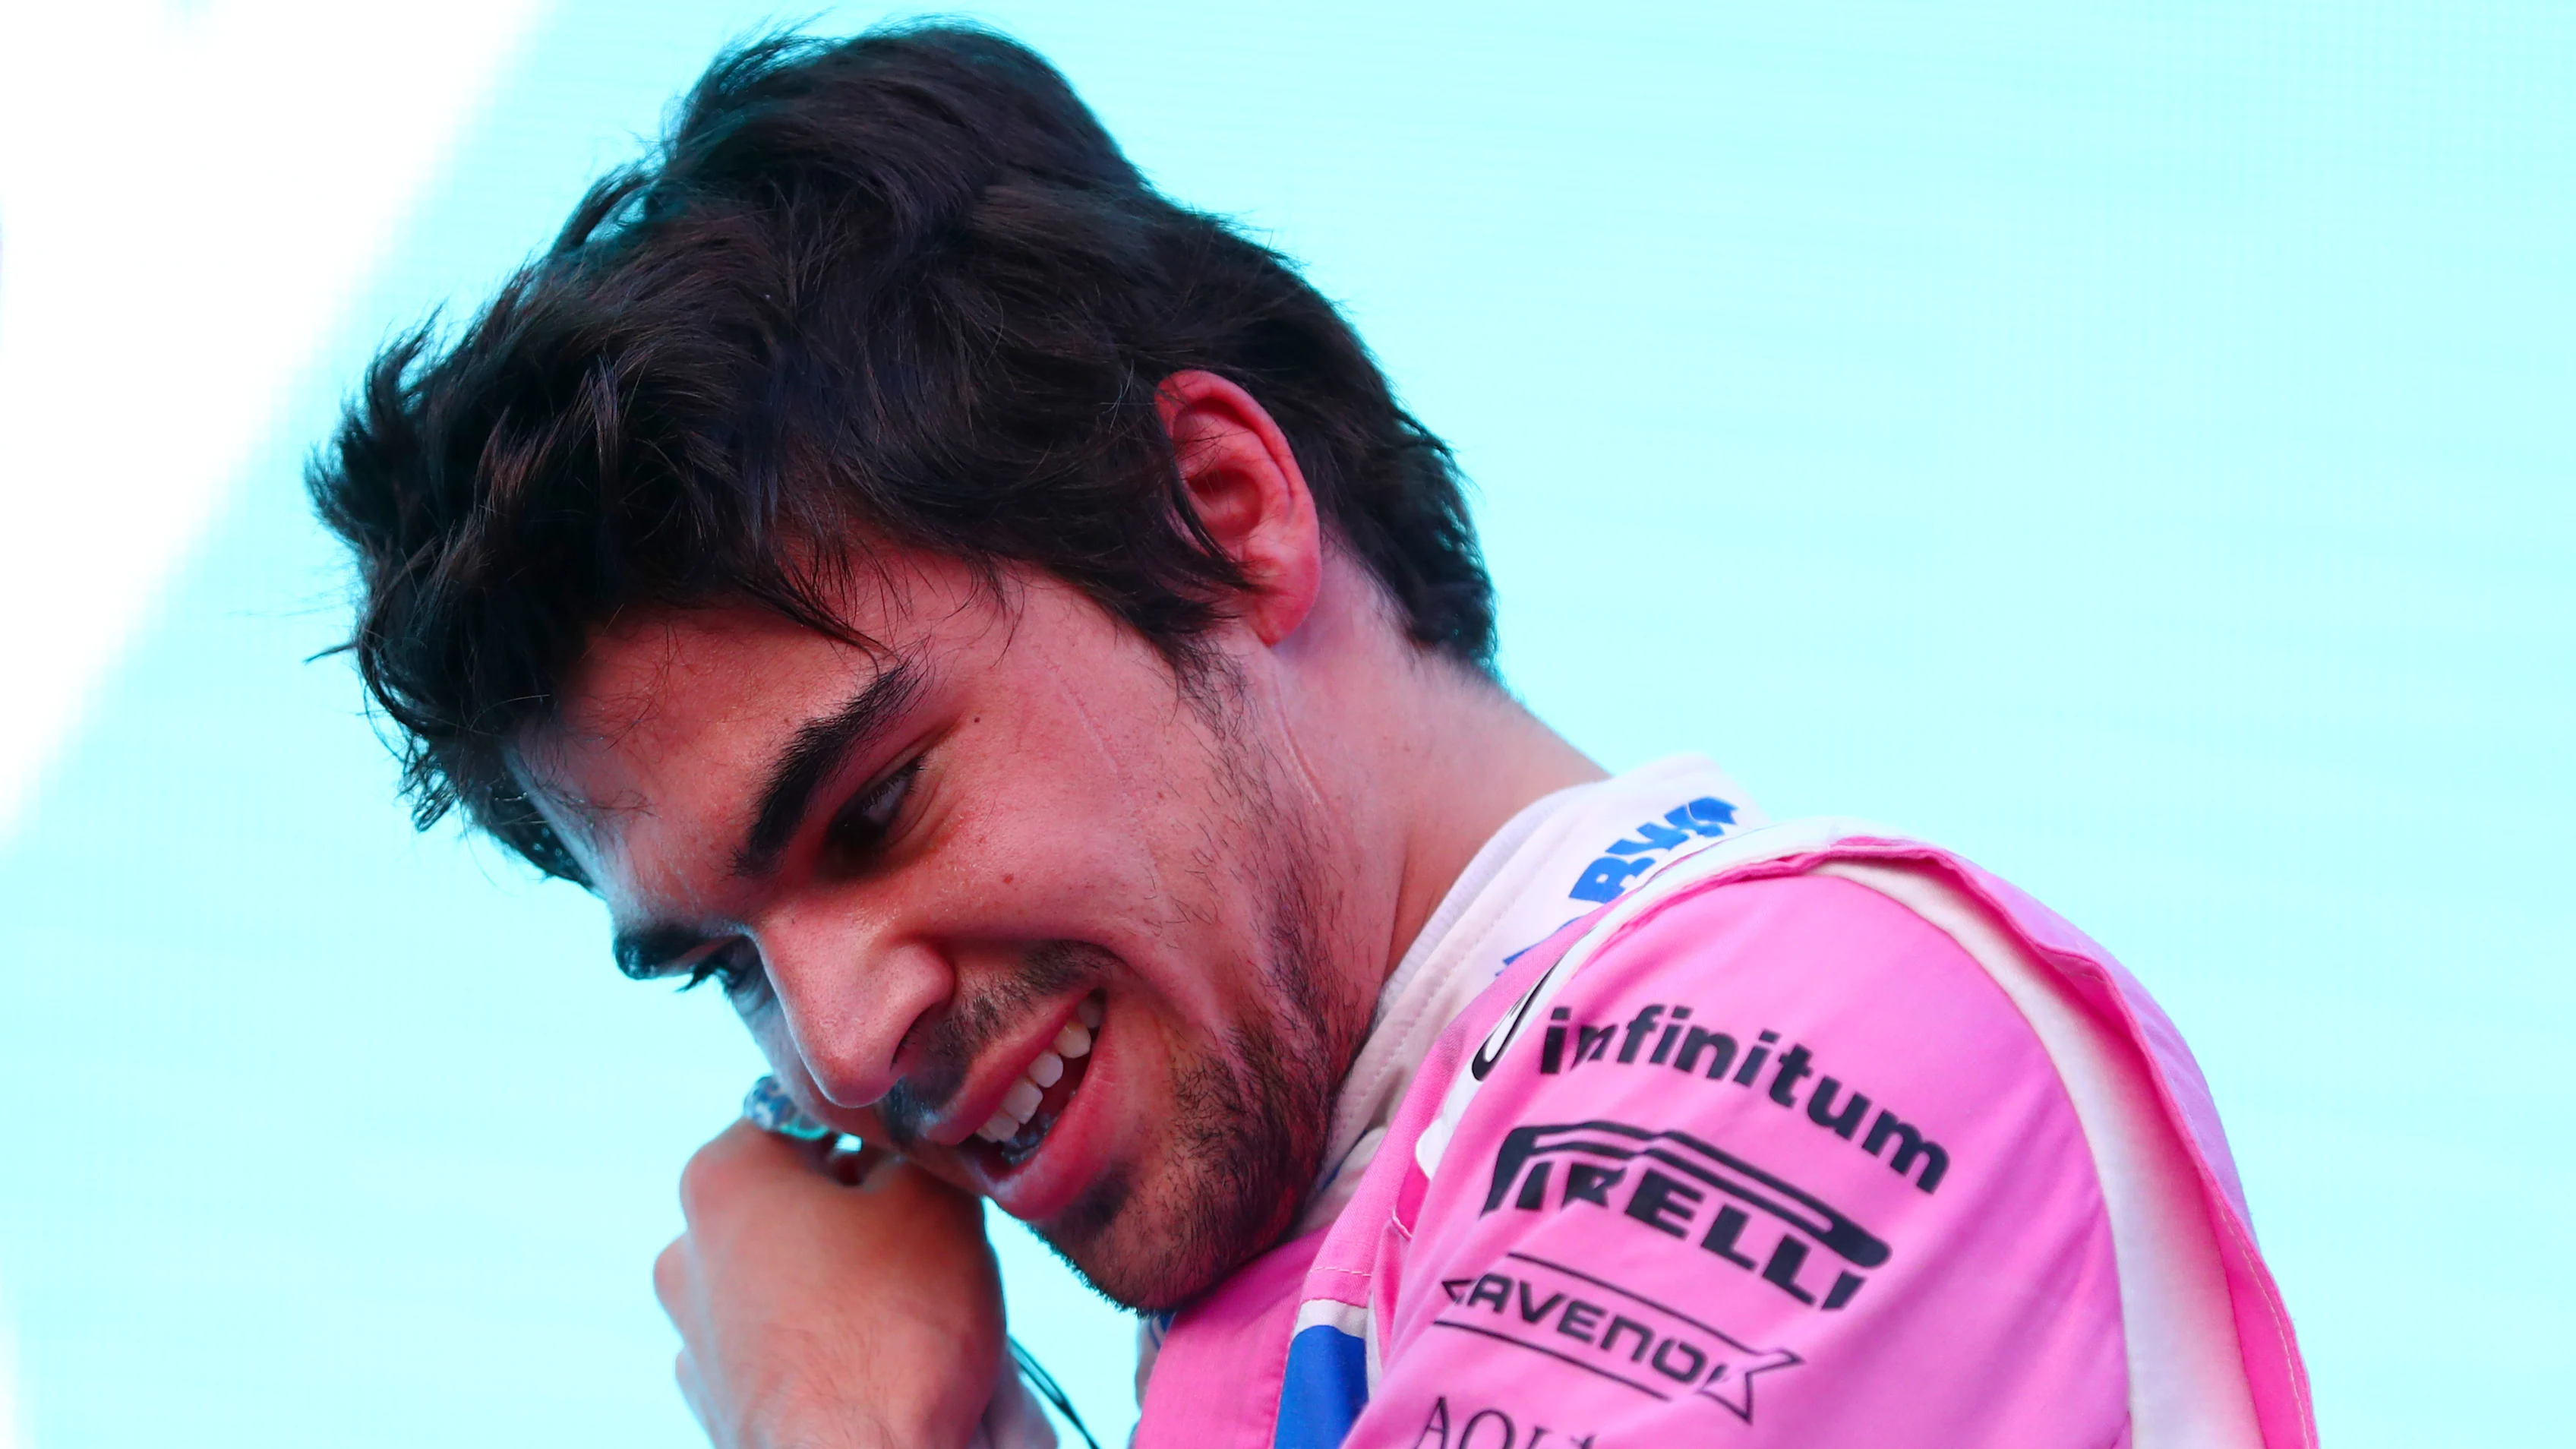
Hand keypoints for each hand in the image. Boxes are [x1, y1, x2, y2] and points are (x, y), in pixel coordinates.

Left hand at [655, 1121, 1005, 1448]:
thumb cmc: (894, 1333)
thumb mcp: (936, 1200)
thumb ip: (918, 1148)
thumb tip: (915, 1140)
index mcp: (723, 1179)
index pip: (802, 1111)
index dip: (871, 1126)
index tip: (917, 1151)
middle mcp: (690, 1252)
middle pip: (796, 1197)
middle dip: (864, 1206)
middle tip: (930, 1229)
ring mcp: (697, 1336)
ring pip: (794, 1273)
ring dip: (850, 1277)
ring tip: (917, 1304)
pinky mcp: (721, 1402)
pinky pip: (789, 1343)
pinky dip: (829, 1341)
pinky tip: (882, 1356)